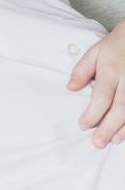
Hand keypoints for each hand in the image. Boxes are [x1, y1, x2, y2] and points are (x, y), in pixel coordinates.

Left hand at [68, 21, 124, 147]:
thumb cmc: (115, 46)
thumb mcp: (95, 52)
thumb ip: (82, 70)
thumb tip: (69, 87)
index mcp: (112, 70)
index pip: (102, 96)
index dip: (93, 113)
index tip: (83, 126)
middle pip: (120, 107)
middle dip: (108, 127)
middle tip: (97, 142)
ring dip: (124, 128)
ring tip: (114, 141)